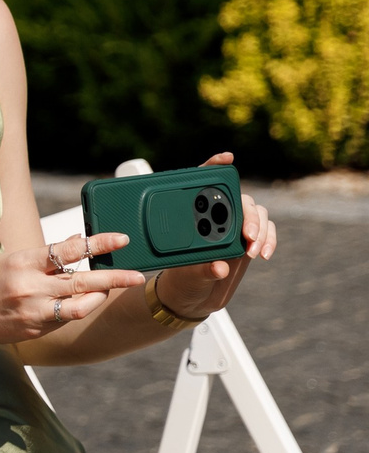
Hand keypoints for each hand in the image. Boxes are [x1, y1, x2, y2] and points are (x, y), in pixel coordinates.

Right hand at [0, 232, 145, 347]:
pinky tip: (81, 303)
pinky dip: (78, 309)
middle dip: (114, 278)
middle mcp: (30, 286)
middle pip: (82, 281)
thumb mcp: (12, 258)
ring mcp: (34, 310)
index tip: (121, 240)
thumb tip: (77, 240)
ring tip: (107, 290)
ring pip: (80, 305)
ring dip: (99, 297)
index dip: (99, 243)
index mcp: (24, 261)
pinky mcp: (37, 329)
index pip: (69, 249)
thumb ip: (46, 254)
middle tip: (136, 275)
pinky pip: (67, 318)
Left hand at [147, 152, 275, 321]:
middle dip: (246, 213)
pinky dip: (269, 239)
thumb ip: (202, 271)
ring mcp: (236, 224)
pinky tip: (265, 253)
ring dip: (259, 228)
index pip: (203, 182)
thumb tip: (220, 268)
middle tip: (247, 234)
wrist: (193, 293)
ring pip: (256, 212)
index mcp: (192, 213)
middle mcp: (216, 214)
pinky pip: (266, 230)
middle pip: (237, 199)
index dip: (215, 165)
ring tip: (254, 250)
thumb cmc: (184, 278)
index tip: (227, 158)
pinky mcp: (250, 237)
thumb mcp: (187, 275)